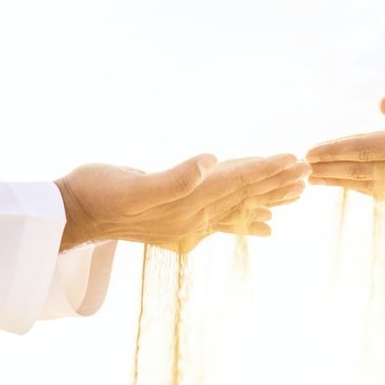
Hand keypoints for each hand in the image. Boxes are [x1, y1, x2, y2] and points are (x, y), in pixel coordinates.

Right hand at [56, 153, 307, 252]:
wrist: (73, 216)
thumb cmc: (96, 192)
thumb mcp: (132, 183)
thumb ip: (173, 177)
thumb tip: (211, 160)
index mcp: (187, 203)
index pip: (236, 182)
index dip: (266, 169)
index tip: (297, 159)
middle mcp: (193, 217)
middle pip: (244, 196)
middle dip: (277, 183)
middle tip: (311, 172)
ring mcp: (188, 224)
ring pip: (238, 208)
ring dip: (269, 198)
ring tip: (299, 193)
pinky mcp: (180, 225)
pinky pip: (223, 222)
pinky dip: (248, 220)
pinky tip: (269, 225)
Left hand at [306, 68, 384, 204]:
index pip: (366, 147)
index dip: (335, 150)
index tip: (308, 154)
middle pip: (361, 168)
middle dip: (328, 168)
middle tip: (297, 170)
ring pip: (371, 181)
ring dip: (341, 179)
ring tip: (316, 180)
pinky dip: (365, 187)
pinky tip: (357, 188)